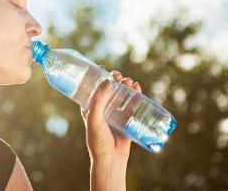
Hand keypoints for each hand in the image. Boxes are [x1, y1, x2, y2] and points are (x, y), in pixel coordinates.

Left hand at [80, 68, 141, 190]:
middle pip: (108, 90)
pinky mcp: (126, 121)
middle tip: (119, 75)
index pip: (92, 88)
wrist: (110, 160)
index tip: (103, 67)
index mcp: (89, 108)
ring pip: (121, 96)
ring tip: (130, 81)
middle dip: (114, 80)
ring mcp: (114, 115)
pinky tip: (138, 89)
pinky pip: (131, 106)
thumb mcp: (93, 117)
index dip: (97, 76)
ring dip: (125, 87)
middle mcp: (102, 110)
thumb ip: (99, 100)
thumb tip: (108, 81)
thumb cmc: (97, 140)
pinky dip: (135, 96)